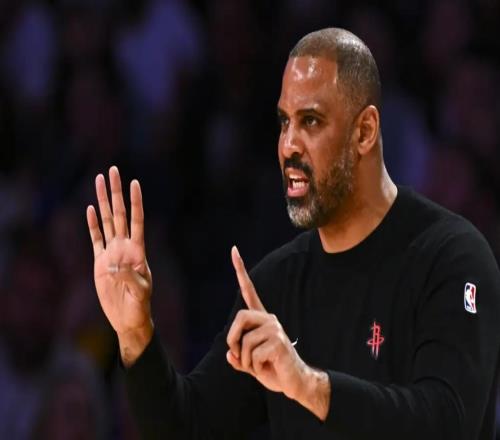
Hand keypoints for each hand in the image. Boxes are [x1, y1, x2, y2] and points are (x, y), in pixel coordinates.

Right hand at [87, 166, 152, 364]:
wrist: (128, 317)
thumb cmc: (139, 305)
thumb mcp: (139, 291)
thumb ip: (129, 277)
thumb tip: (115, 265)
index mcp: (138, 250)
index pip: (137, 220)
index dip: (136, 201)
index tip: (135, 182)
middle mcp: (124, 246)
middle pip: (120, 213)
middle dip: (116, 192)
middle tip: (113, 170)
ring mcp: (112, 252)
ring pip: (107, 221)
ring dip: (103, 201)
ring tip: (99, 180)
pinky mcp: (100, 262)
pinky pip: (96, 239)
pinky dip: (93, 224)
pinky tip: (92, 209)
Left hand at [226, 247, 329, 419]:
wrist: (295, 383)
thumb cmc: (272, 370)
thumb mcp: (250, 363)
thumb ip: (238, 357)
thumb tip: (229, 354)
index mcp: (261, 320)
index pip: (249, 291)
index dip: (240, 271)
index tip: (234, 250)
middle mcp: (269, 319)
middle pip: (239, 317)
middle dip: (232, 339)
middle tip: (237, 353)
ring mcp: (275, 329)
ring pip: (244, 342)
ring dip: (245, 361)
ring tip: (258, 366)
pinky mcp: (278, 342)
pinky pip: (252, 355)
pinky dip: (253, 368)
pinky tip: (267, 368)